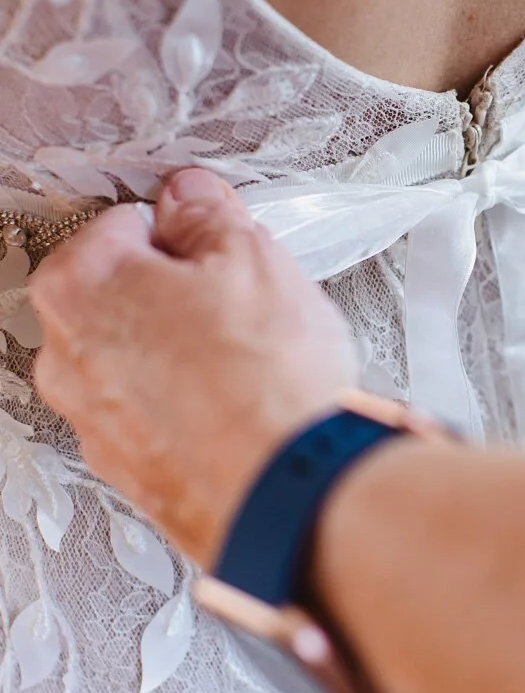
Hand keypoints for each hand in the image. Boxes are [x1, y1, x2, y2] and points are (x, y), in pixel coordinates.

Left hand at [32, 169, 358, 568]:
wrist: (289, 490)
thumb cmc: (264, 382)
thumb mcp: (250, 256)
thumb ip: (207, 215)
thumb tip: (193, 202)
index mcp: (78, 289)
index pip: (124, 226)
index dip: (183, 231)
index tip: (216, 244)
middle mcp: (66, 360)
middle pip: (125, 296)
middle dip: (179, 293)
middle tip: (240, 300)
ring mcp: (95, 424)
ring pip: (141, 361)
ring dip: (187, 353)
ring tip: (252, 360)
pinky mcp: (132, 472)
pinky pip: (161, 416)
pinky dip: (195, 408)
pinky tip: (245, 405)